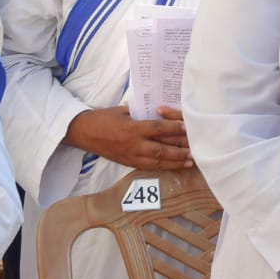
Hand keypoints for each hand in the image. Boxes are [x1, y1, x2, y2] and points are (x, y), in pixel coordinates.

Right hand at [63, 105, 192, 169]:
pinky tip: (174, 166)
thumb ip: (141, 114)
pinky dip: (163, 167)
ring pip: (157, 162)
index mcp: (132, 128)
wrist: (84, 133)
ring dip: (175, 162)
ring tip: (189, 161)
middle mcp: (134, 144)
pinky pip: (149, 167)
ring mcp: (131, 156)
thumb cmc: (104, 118)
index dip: (173, 128)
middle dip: (179, 150)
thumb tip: (159, 113)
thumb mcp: (123, 111)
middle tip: (195, 150)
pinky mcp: (129, 163)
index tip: (187, 127)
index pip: (157, 129)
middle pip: (161, 149)